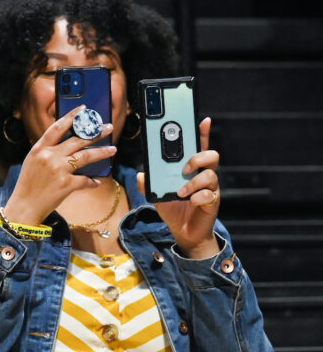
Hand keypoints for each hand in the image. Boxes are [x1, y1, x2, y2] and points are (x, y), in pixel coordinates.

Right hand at [1, 107, 116, 225]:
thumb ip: (47, 151)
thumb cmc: (28, 184)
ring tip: (113, 149)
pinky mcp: (66, 184)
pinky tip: (96, 182)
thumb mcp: (32, 162)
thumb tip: (67, 144)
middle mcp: (49, 156)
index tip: (83, 109)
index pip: (57, 128)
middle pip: (77, 140)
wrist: (24, 206)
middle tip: (108, 128)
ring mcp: (58, 170)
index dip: (71, 117)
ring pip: (86, 156)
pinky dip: (92, 181)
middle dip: (95, 132)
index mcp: (39, 149)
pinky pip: (85, 180)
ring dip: (102, 152)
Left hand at [137, 116, 220, 256]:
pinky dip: (197, 198)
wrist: (183, 232)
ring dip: (193, 183)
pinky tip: (189, 202)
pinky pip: (209, 195)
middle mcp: (203, 175)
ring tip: (181, 192)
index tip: (202, 120)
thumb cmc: (173, 208)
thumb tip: (139, 176)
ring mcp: (210, 189)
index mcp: (191, 169)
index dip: (202, 133)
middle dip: (198, 158)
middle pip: (212, 156)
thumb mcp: (156, 195)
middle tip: (184, 168)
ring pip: (211, 176)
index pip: (199, 147)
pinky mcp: (212, 202)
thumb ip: (147, 184)